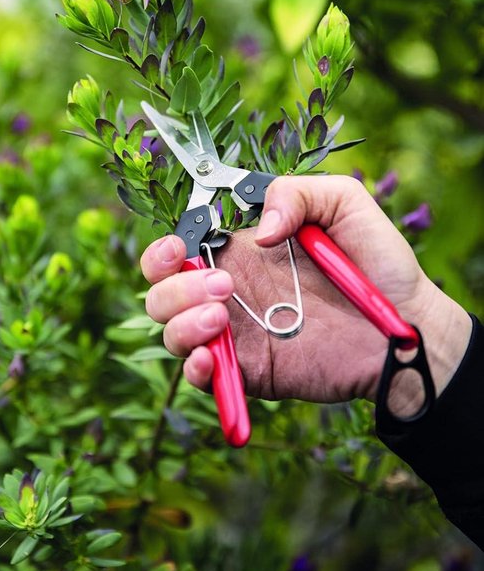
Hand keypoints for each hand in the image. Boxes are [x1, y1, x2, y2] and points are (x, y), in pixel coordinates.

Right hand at [141, 176, 471, 411]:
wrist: (408, 323)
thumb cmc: (377, 261)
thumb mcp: (342, 202)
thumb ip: (294, 193)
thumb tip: (258, 233)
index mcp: (241, 251)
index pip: (178, 251)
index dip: (163, 251)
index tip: (179, 248)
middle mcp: (231, 292)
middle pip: (162, 293)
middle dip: (174, 287)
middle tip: (224, 285)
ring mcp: (239, 334)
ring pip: (172, 333)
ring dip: (180, 322)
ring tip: (221, 316)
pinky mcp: (252, 371)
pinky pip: (206, 377)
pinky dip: (196, 369)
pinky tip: (211, 357)